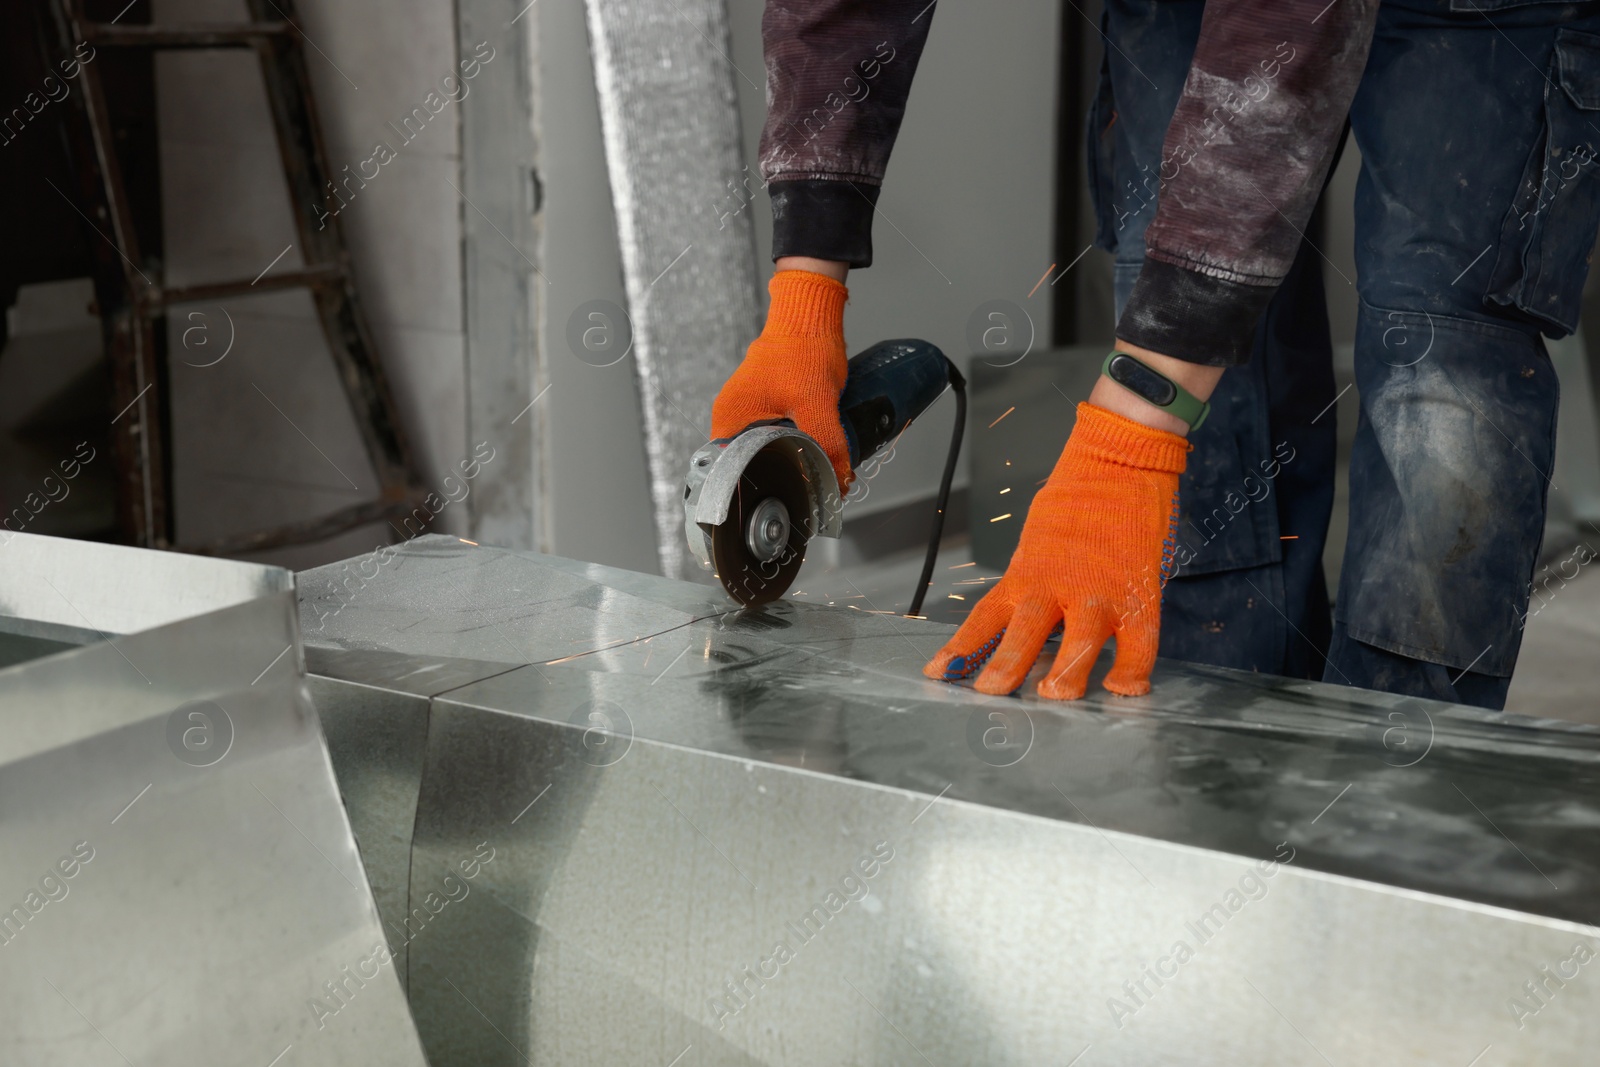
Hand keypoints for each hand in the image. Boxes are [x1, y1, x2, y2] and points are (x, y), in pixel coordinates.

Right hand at [711, 269, 853, 491]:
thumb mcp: (817, 406)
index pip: (733, 471)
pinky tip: (814, 446)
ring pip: (767, 446)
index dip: (761, 487)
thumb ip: (828, 446)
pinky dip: (795, 440)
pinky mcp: (765, 400)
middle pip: (753, 461)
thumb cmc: (803, 349)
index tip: (786, 498)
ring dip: (791, 457)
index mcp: (730, 420)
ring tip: (813, 469)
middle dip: (782, 474)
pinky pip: (776, 431)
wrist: (809, 311)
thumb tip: (840, 482)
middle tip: (807, 486)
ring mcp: (748, 406)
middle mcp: (732, 415)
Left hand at [922, 402, 1188, 698]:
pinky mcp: (1136, 592)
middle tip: (990, 693)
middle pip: (1023, 632)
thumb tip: (1020, 616)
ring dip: (1065, 673)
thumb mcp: (1039, 539)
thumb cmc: (1078, 497)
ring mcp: (1096, 591)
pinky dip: (1132, 669)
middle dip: (1005, 666)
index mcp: (1025, 573)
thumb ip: (1032, 578)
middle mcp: (1055, 585)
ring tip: (1052, 696)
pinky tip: (1123, 689)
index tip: (938, 673)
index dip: (961, 648)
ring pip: (1078, 641)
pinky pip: (1138, 642)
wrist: (1119, 457)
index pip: (985, 618)